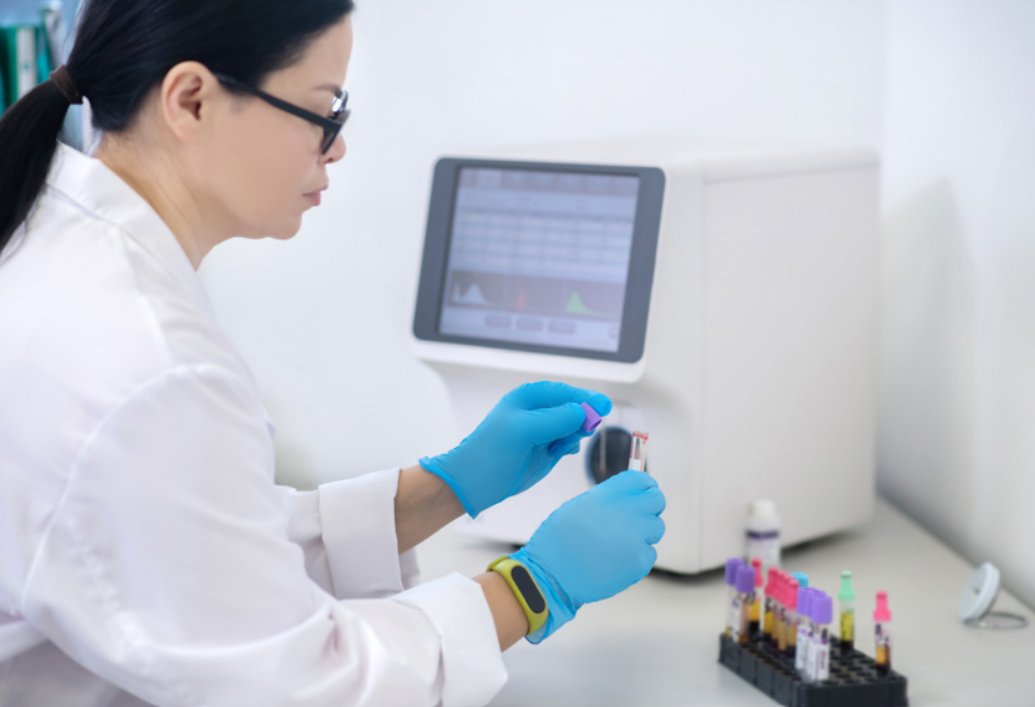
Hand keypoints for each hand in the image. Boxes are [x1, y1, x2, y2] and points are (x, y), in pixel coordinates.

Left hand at [419, 381, 610, 516]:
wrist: (477, 482)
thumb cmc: (492, 451)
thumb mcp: (523, 430)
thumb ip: (555, 419)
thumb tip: (583, 412)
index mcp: (529, 397)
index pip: (564, 392)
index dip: (585, 397)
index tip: (603, 406)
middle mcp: (538, 411)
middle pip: (573, 407)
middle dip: (581, 418)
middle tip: (584, 430)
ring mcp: (543, 430)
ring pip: (574, 426)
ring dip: (574, 434)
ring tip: (560, 447)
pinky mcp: (546, 449)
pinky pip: (569, 442)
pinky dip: (569, 446)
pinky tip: (559, 452)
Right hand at [511, 470, 665, 641]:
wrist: (552, 576)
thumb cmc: (559, 541)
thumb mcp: (578, 507)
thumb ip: (607, 499)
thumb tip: (630, 496)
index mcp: (607, 496)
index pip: (642, 480)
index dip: (645, 486)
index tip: (643, 492)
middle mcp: (625, 512)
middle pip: (657, 500)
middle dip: (650, 507)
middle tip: (637, 518)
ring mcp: (635, 537)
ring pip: (656, 528)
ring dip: (644, 534)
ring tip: (619, 543)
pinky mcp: (639, 561)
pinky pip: (649, 553)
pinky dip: (637, 557)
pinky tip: (616, 561)